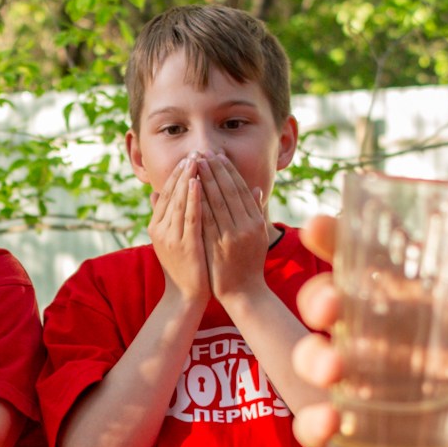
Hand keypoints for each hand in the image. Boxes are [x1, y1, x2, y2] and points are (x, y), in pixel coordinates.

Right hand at [148, 160, 209, 309]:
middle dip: (183, 171)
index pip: (166, 193)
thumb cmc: (181, 267)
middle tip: (194, 151)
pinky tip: (199, 183)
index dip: (176, 174)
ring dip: (188, 178)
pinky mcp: (185, 244)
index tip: (187, 157)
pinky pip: (190, 217)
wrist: (185, 296)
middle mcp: (160, 229)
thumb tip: (155, 193)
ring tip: (196, 160)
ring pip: (180, 201)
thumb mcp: (168, 239)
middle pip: (172, 193)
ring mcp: (171, 237)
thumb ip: (162, 216)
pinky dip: (193, 198)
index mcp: (157, 226)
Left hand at [198, 153, 269, 306]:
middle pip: (228, 191)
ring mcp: (232, 236)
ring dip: (205, 180)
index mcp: (256, 222)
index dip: (229, 171)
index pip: (241, 189)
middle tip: (203, 153)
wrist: (244, 293)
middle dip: (215, 170)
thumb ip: (256, 212)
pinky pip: (206, 219)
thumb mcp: (258, 237)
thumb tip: (257, 189)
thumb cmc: (249, 264)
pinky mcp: (218, 246)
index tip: (218, 156)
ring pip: (217, 201)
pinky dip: (198, 201)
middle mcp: (246, 226)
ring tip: (195, 163)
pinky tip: (189, 188)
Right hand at [288, 214, 447, 446]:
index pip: (366, 266)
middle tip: (329, 307)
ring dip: (313, 357)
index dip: (337, 241)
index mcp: (408, 310)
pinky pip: (315, 423)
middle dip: (318, 299)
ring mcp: (358, 386)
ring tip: (334, 368)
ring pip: (313, 359)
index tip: (318, 227)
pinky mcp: (350, 432)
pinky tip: (329, 423)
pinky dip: (314, 422)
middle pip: (329, 307)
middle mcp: (375, 342)